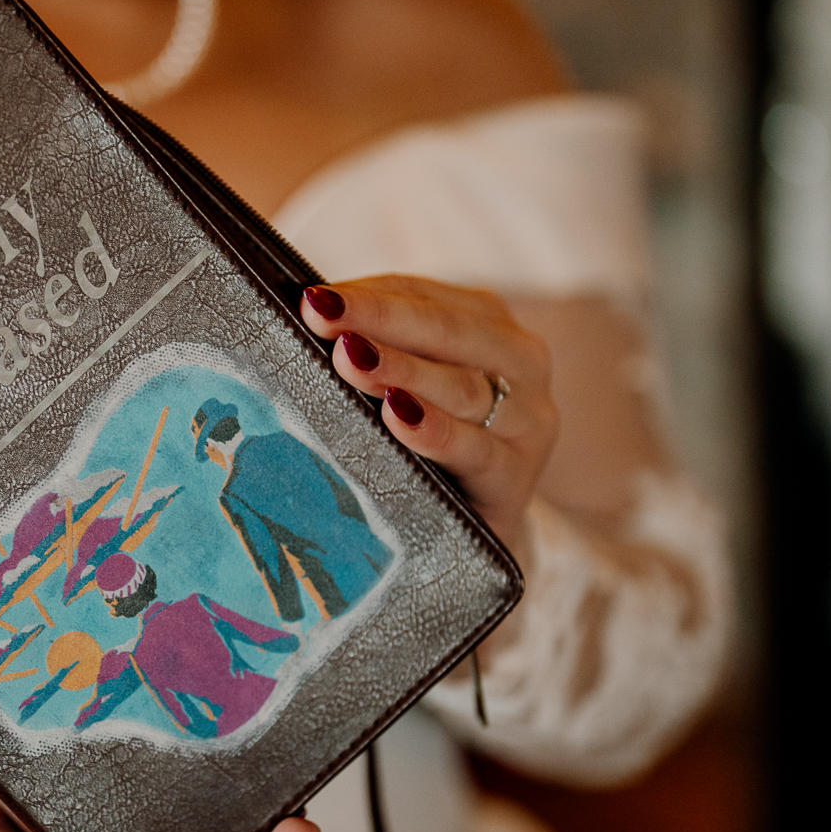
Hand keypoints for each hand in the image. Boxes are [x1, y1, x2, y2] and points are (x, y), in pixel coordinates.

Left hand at [301, 277, 556, 554]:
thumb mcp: (410, 387)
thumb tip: (302, 314)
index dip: (369, 294)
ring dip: (402, 370)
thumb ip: (373, 347)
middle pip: (446, 330)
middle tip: (323, 316)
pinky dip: (435, 431)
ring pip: (461, 386)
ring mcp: (528, 420)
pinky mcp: (519, 477)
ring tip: (350, 360)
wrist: (477, 537)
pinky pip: (474, 449)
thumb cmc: (429, 448)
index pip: (424, 297)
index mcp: (490, 324)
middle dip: (380, 320)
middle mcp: (521, 362)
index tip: (314, 296)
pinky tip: (398, 416)